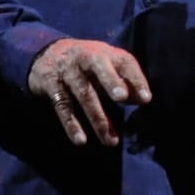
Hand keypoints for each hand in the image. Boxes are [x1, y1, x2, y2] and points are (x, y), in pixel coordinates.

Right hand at [27, 38, 151, 146]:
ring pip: (84, 94)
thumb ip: (125, 80)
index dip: (136, 79)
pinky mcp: (51, 86)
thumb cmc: (88, 64)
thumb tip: (143, 100)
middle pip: (99, 68)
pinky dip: (71, 124)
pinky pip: (63, 107)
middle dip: (111, 82)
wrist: (48, 54)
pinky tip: (81, 141)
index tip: (146, 99)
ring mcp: (68, 72)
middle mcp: (86, 58)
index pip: (124, 62)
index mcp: (105, 53)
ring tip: (111, 141)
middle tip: (122, 97)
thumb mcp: (107, 65)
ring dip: (98, 118)